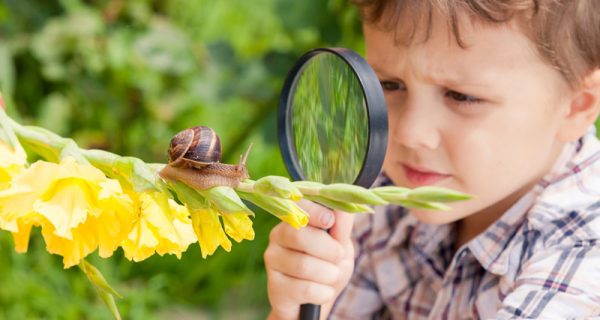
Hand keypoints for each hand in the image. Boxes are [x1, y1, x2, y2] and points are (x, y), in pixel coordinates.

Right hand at [265, 199, 354, 319]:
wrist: (317, 300)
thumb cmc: (328, 265)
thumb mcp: (340, 245)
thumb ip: (341, 226)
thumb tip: (343, 206)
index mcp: (293, 220)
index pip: (297, 208)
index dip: (313, 212)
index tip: (330, 220)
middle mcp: (277, 237)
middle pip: (300, 236)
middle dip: (328, 249)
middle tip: (338, 256)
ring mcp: (273, 261)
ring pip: (303, 265)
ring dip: (328, 273)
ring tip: (332, 276)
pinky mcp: (275, 287)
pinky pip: (304, 289)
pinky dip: (323, 292)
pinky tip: (323, 291)